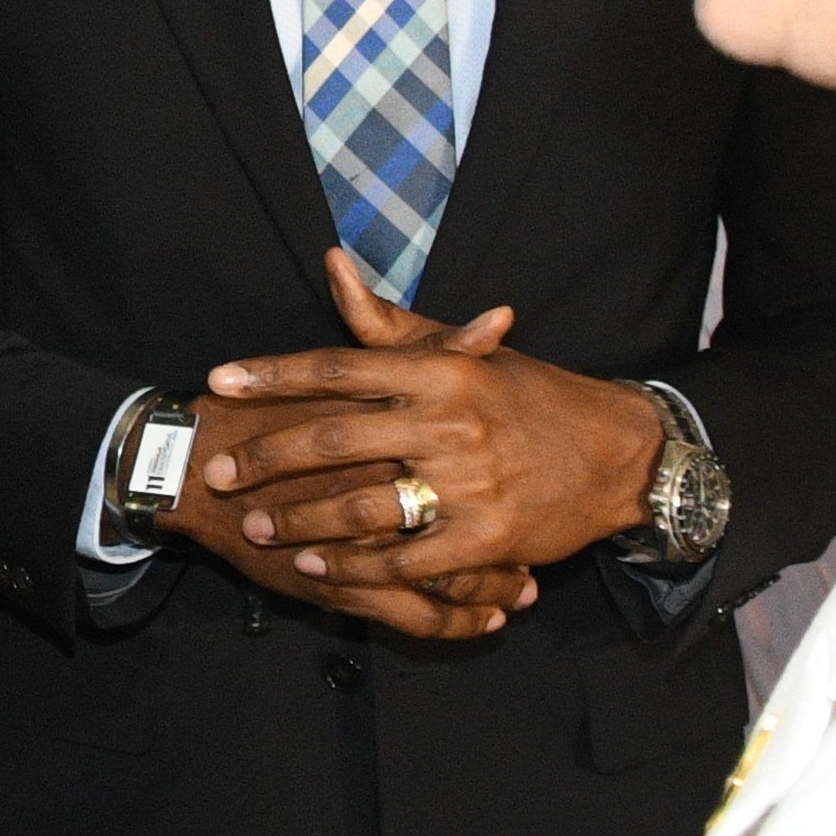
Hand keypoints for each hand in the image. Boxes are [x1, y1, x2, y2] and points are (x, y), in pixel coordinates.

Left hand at [147, 253, 540, 640]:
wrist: (617, 454)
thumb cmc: (528, 398)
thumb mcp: (465, 354)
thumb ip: (389, 323)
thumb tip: (332, 266)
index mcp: (440, 371)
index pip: (339, 364)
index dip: (274, 375)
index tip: (221, 383)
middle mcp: (451, 421)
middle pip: (335, 438)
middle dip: (267, 457)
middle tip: (218, 470)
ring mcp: (470, 482)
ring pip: (362, 504)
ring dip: (300, 519)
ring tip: (256, 526)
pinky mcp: (488, 536)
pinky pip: (407, 558)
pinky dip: (357, 567)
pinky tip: (316, 569)